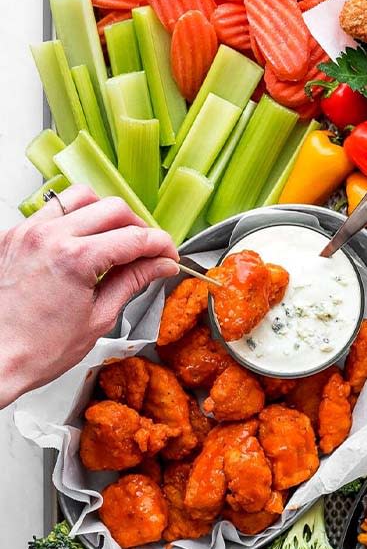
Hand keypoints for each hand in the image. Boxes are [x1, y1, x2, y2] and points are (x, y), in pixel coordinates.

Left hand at [0, 186, 177, 406]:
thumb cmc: (37, 350)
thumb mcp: (99, 318)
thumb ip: (132, 282)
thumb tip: (158, 266)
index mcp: (75, 259)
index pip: (134, 238)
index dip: (161, 246)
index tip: (168, 256)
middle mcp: (49, 236)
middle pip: (112, 208)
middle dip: (138, 227)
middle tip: (147, 251)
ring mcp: (27, 232)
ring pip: (80, 198)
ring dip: (105, 214)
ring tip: (114, 240)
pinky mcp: (12, 236)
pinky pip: (50, 211)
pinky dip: (73, 220)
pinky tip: (81, 243)